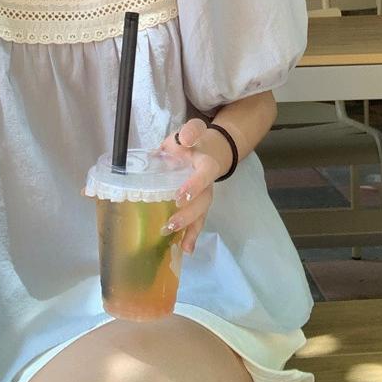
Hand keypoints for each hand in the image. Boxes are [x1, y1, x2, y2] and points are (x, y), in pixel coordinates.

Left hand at [161, 116, 233, 257]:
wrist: (210, 150)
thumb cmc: (192, 143)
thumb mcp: (191, 131)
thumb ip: (188, 133)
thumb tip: (173, 144)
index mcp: (205, 164)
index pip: (204, 174)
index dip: (194, 185)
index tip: (179, 197)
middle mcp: (208, 184)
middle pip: (203, 200)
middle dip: (188, 214)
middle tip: (172, 221)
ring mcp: (204, 197)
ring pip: (201, 214)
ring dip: (190, 227)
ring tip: (177, 239)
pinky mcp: (199, 207)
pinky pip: (198, 223)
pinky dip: (192, 236)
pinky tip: (185, 249)